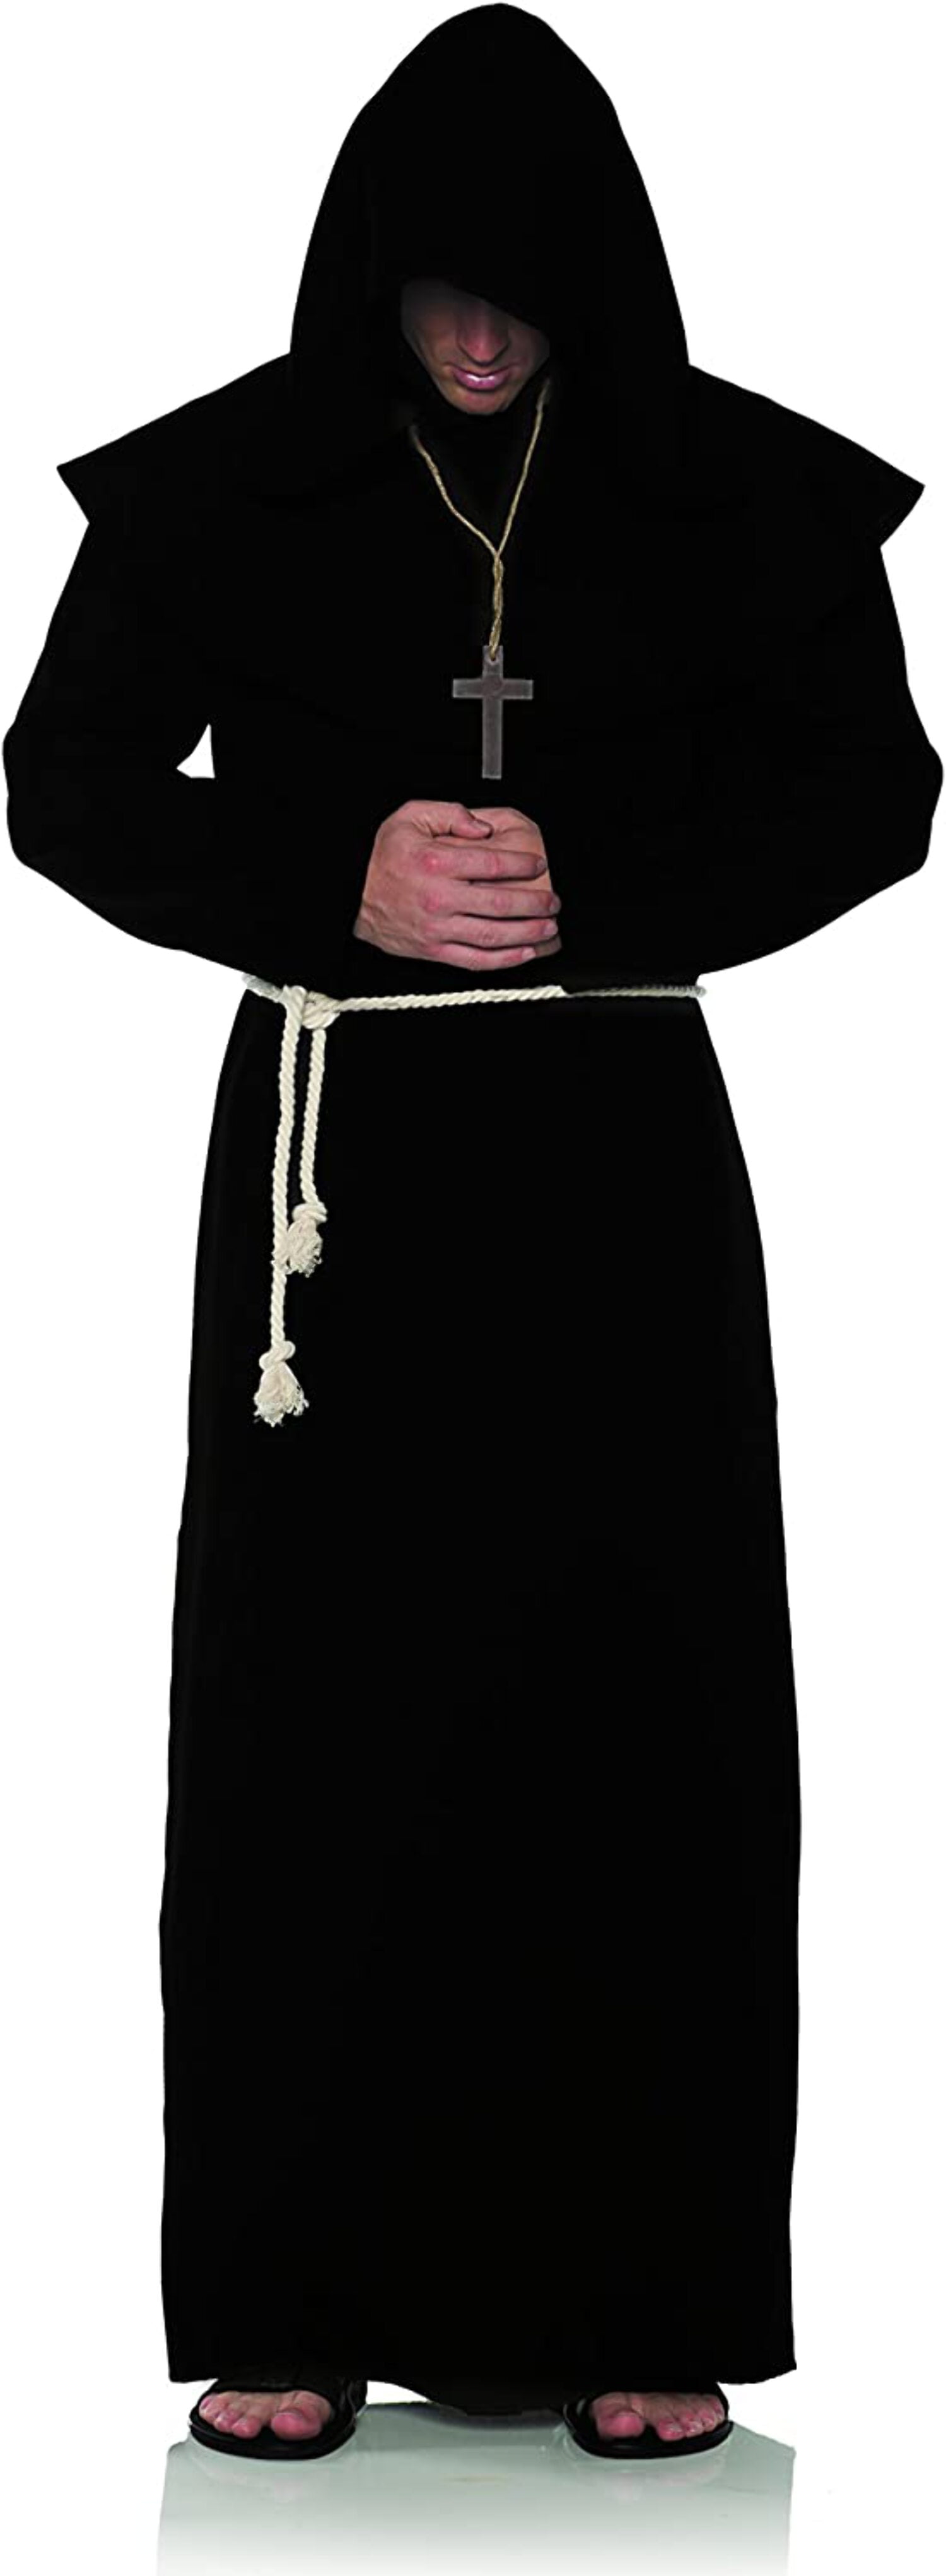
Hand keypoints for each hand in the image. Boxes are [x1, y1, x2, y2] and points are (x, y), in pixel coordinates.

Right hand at [353, 798, 562, 969]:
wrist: (350, 894)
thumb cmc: (381, 858)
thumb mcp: (410, 817)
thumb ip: (450, 814)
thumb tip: (482, 828)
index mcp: (436, 862)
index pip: (492, 863)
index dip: (523, 864)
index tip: (538, 864)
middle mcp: (438, 898)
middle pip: (500, 902)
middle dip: (534, 903)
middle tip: (553, 901)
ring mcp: (437, 929)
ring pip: (493, 935)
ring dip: (528, 932)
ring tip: (548, 926)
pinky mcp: (433, 951)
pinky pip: (475, 960)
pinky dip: (504, 959)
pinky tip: (524, 952)